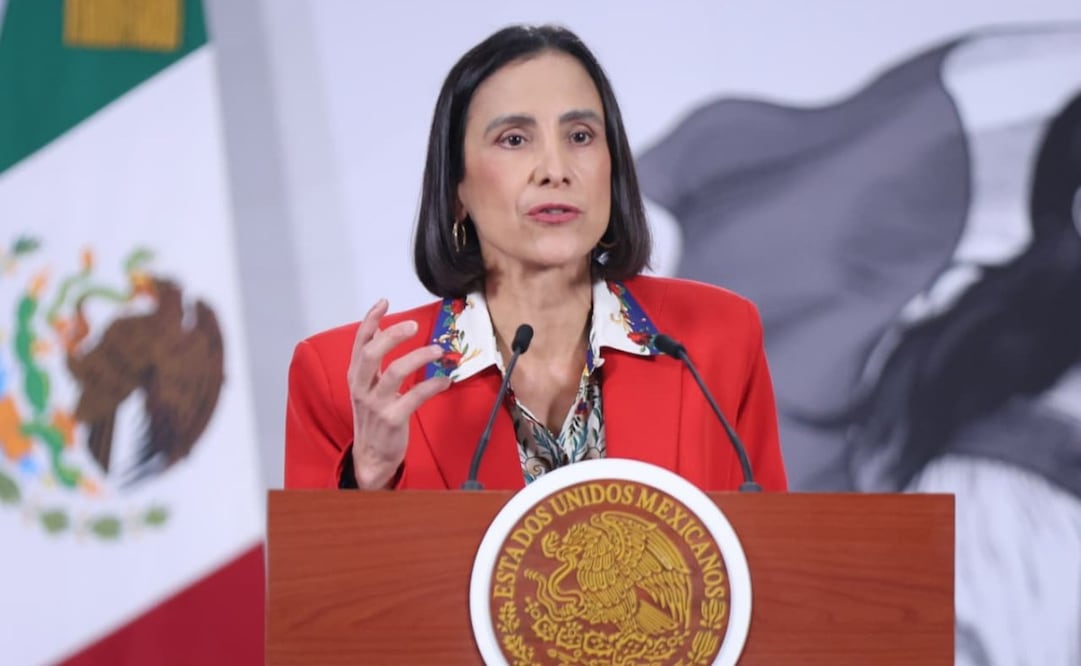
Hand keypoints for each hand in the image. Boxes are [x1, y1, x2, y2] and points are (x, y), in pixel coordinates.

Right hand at [347, 299, 451, 487]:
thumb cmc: (372, 417)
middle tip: (414, 326)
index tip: (384, 302)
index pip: (359, 343)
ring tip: (438, 351)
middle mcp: (362, 388)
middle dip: (393, 335)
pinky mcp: (393, 419)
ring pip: (394, 372)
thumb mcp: (366, 386)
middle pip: (372, 353)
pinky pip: (415, 397)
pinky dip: (433, 385)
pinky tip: (445, 380)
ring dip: (419, 357)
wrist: (371, 456)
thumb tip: (380, 328)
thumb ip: (372, 360)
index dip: (370, 320)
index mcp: (356, 376)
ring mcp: (376, 405)